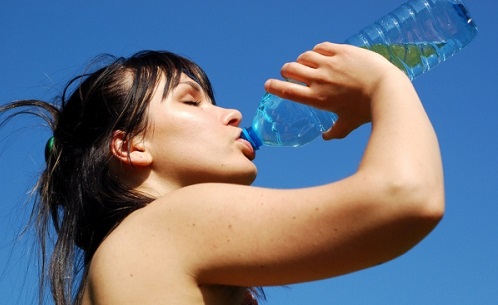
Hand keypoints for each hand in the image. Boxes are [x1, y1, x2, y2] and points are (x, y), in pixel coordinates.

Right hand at [264, 42, 403, 139]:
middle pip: (290, 69)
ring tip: (307, 63)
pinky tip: (321, 54)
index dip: (273, 86)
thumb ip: (335, 132)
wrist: (386, 90)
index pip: (285, 90)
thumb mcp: (348, 124)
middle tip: (290, 73)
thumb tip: (326, 137)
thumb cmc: (366, 111)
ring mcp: (329, 63)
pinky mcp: (341, 51)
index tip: (268, 85)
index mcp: (316, 98)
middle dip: (287, 71)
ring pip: (304, 56)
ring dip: (302, 60)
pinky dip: (317, 51)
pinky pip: (321, 47)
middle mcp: (318, 79)